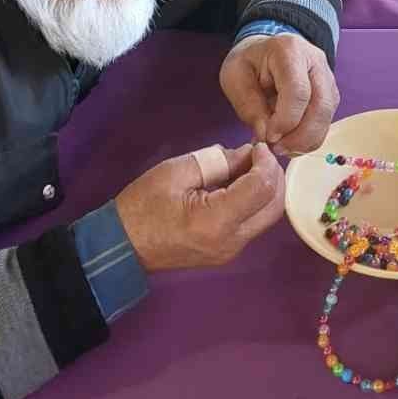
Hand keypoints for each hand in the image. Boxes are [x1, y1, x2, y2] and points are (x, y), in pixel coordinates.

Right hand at [116, 142, 284, 270]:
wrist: (122, 246)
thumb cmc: (142, 206)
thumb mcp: (177, 171)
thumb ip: (217, 161)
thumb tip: (247, 154)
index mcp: (216, 221)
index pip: (261, 188)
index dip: (266, 162)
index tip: (256, 146)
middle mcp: (232, 241)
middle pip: (275, 206)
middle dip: (274, 175)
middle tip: (258, 155)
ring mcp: (231, 251)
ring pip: (268, 216)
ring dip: (266, 188)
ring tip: (248, 167)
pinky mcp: (228, 252)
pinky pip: (253, 223)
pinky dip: (254, 201)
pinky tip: (238, 184)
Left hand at [220, 34, 339, 154]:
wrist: (263, 53)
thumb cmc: (248, 63)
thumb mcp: (234, 79)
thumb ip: (249, 106)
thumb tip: (266, 135)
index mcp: (289, 50)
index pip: (298, 91)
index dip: (286, 120)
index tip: (269, 137)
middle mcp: (315, 61)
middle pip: (321, 106)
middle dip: (300, 136)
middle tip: (277, 149)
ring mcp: (327, 78)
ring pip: (327, 117)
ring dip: (305, 140)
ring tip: (281, 147)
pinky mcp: (329, 94)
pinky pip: (325, 122)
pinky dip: (309, 138)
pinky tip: (290, 141)